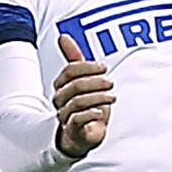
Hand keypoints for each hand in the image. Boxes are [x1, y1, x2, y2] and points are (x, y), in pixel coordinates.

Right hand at [52, 34, 114, 157]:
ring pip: (78, 102)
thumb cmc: (84, 105)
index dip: (88, 67)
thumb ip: (74, 59)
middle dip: (96, 82)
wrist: (83, 135)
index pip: (70, 70)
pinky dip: (91, 114)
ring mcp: (65, 115)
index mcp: (61, 85)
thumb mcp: (83, 80)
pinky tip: (100, 112)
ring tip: (112, 97)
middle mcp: (60, 99)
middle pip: (75, 85)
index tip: (104, 67)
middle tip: (110, 82)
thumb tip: (63, 36)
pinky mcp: (73, 129)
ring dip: (98, 97)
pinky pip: (78, 119)